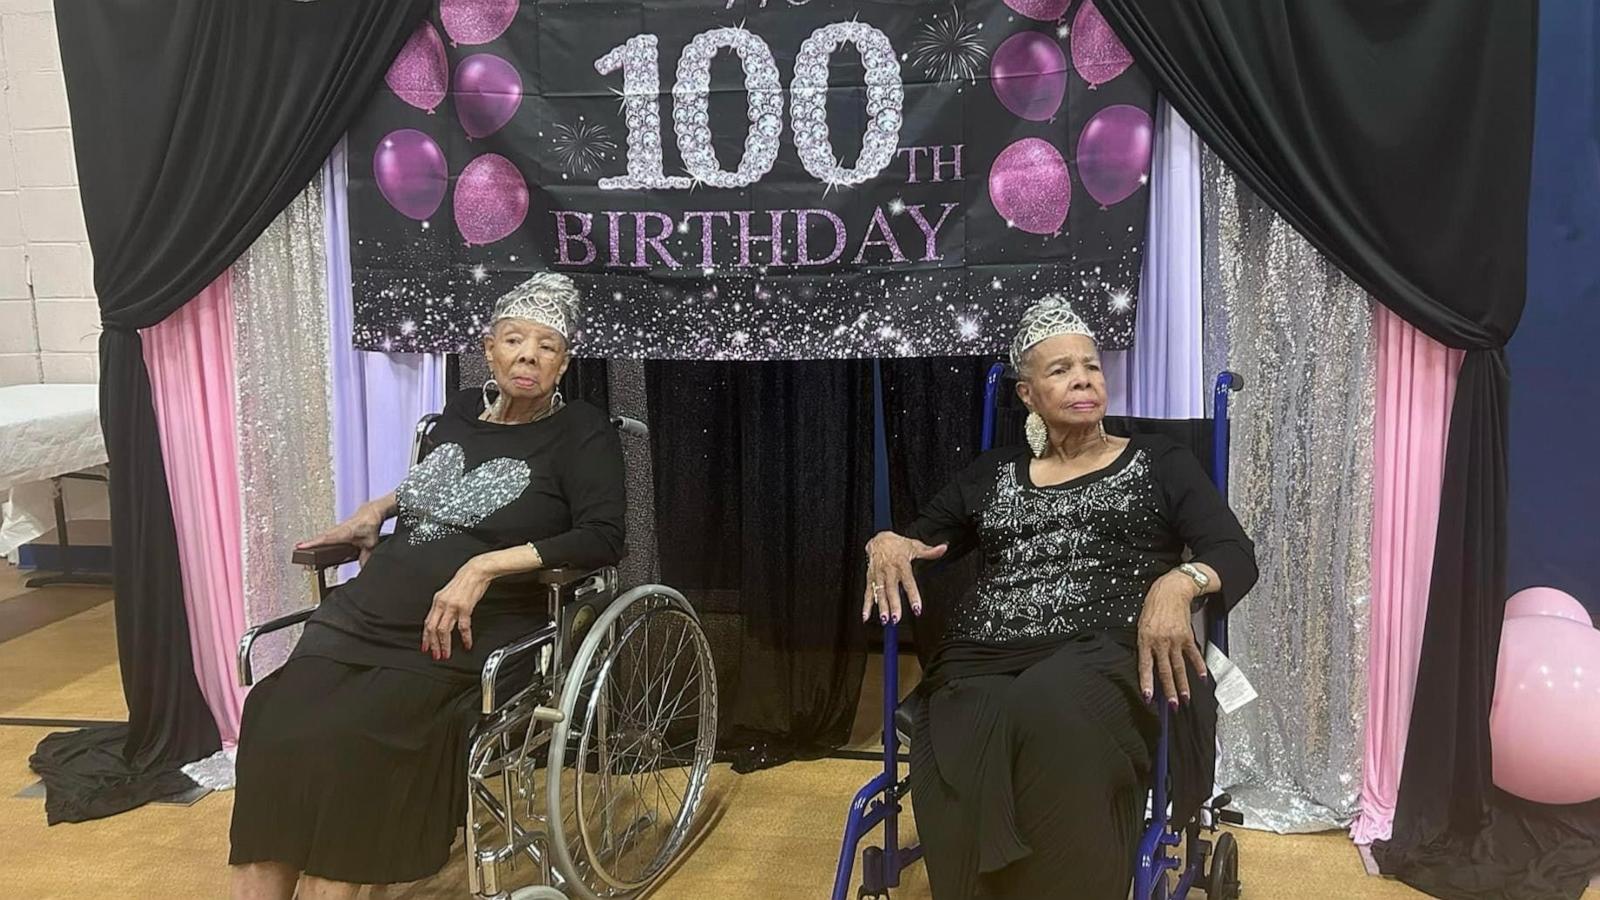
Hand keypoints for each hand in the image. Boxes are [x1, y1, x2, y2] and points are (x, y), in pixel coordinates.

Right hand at [296, 502, 384, 564]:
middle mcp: (337, 530)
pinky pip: (325, 536)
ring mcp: (335, 530)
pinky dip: (318, 540)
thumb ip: (366, 556)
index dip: (314, 544)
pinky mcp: (336, 530)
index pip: (326, 539)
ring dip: (311, 542)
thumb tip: (364, 568)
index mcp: (344, 532)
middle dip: (308, 545)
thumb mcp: (371, 544)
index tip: (301, 546)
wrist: (370, 513)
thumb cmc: (369, 525)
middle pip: (320, 538)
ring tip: (299, 548)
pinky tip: (313, 545)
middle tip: (296, 550)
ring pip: (321, 537)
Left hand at [422, 560, 491, 660]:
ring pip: (444, 630)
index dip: (426, 637)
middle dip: (433, 644)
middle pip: (433, 628)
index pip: (427, 623)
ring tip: (446, 654)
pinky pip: (463, 627)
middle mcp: (442, 604)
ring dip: (444, 644)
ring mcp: (453, 606)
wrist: (475, 571)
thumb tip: (441, 621)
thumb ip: (444, 607)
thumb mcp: (448, 594)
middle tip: (436, 655)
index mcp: (437, 601)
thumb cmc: (464, 582)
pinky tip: (466, 643)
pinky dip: (465, 638)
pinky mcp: (465, 608)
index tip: (426, 647)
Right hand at [862, 531, 947, 624]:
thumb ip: (929, 551)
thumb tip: (942, 548)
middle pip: (891, 590)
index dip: (913, 595)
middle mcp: (889, 571)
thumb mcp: (914, 545)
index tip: (916, 608)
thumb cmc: (897, 544)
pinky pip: (868, 592)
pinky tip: (866, 615)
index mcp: (901, 564)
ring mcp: (878, 575)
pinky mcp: (870, 578)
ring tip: (884, 619)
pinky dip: (866, 605)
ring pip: (879, 593)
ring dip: (881, 607)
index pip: (909, 582)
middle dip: (894, 604)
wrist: (878, 539)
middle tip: (896, 618)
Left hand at [1137, 571, 1208, 706]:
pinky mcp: (1187, 637)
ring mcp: (1175, 640)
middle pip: (1165, 671)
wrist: (1171, 590)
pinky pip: (1193, 655)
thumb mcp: (1141, 625)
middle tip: (1173, 705)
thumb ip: (1145, 644)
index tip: (1149, 697)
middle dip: (1169, 690)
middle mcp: (1161, 642)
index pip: (1145, 666)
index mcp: (1146, 640)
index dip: (1147, 682)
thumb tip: (1148, 663)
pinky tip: (1202, 677)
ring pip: (1179, 667)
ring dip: (1183, 685)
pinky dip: (1199, 667)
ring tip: (1185, 698)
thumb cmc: (1153, 606)